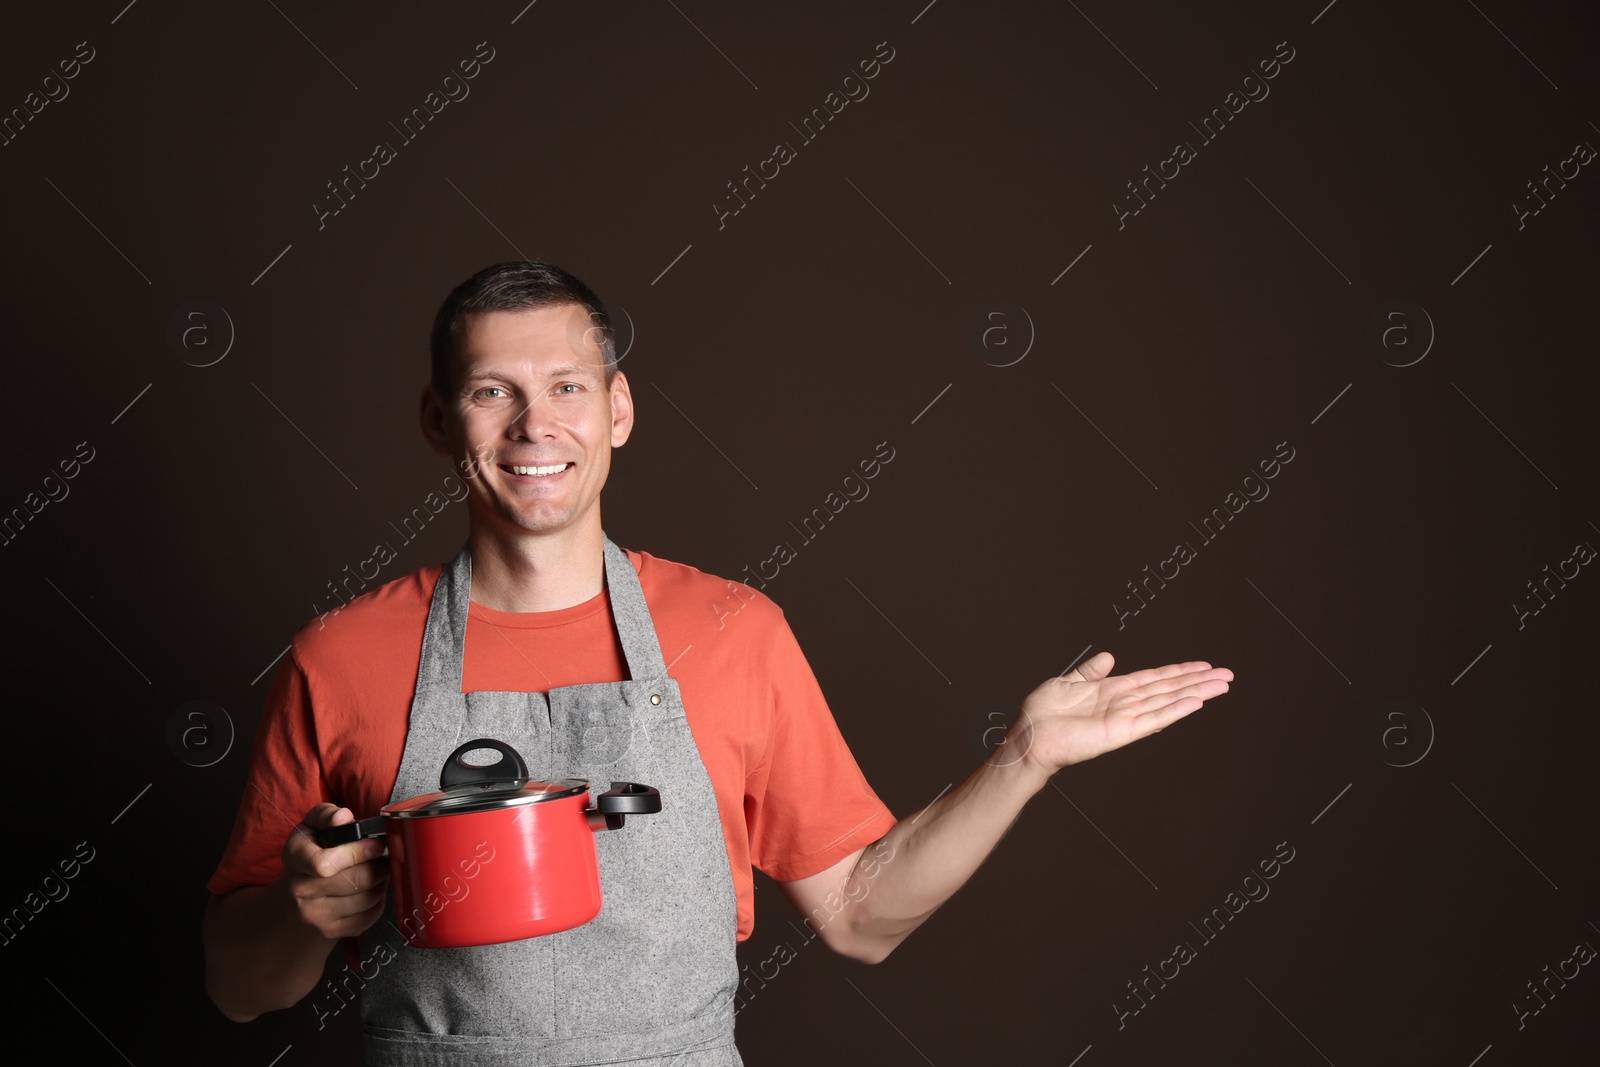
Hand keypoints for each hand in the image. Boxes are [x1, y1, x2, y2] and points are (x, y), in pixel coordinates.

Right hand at [280, 803, 388, 939]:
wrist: (300, 889)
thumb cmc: (314, 849)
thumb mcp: (314, 824)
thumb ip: (327, 815)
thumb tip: (343, 817)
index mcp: (294, 857)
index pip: (324, 863)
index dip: (357, 853)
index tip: (375, 844)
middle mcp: (299, 890)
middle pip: (355, 881)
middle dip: (379, 866)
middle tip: (383, 857)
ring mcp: (314, 914)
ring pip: (367, 898)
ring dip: (381, 882)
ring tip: (377, 870)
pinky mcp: (330, 931)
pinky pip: (369, 916)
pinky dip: (379, 901)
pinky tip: (371, 889)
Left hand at [1002, 652, 1231, 776]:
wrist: (1030, 735)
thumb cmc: (1043, 713)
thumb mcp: (1068, 682)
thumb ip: (1090, 672)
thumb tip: (1107, 657)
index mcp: (1114, 691)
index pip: (1155, 678)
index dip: (1179, 671)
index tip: (1203, 665)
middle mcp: (1125, 704)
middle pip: (1170, 688)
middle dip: (1198, 680)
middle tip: (1227, 674)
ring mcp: (1127, 718)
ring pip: (1169, 701)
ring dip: (1196, 692)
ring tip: (1221, 685)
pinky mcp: (1122, 731)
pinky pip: (1154, 718)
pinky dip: (1176, 710)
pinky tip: (1196, 702)